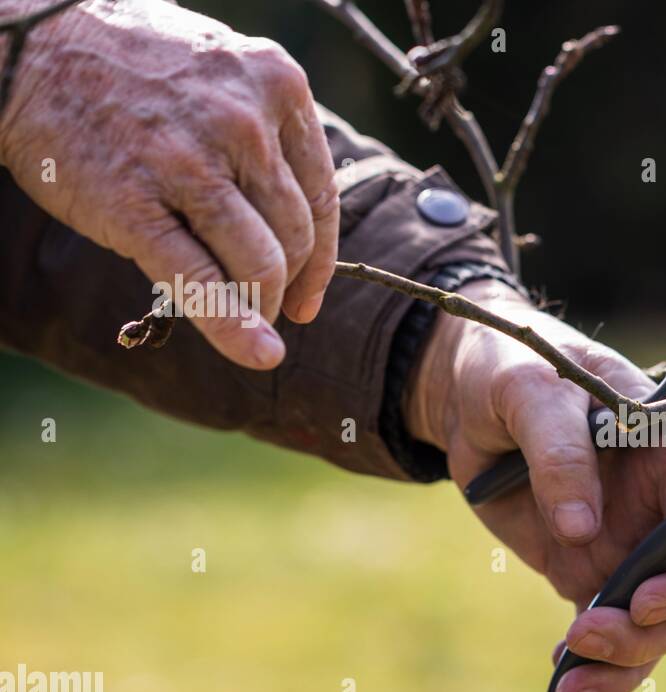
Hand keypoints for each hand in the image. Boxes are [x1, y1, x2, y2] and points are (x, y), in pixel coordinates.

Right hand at [0, 0, 338, 368]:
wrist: (26, 48)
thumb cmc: (129, 67)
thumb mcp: (222, 72)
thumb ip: (268, 131)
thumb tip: (300, 222)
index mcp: (278, 84)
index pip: (322, 196)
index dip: (321, 259)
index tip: (309, 295)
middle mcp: (246, 121)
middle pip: (295, 237)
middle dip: (284, 286)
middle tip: (265, 308)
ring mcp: (190, 163)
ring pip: (261, 264)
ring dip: (259, 306)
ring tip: (245, 319)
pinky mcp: (135, 205)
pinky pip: (202, 284)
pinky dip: (234, 329)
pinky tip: (255, 353)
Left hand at [408, 281, 665, 691]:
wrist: (469, 398)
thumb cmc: (516, 372)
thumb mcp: (532, 393)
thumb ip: (560, 451)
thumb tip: (581, 529)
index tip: (646, 598)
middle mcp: (661, 510)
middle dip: (652, 629)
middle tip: (586, 636)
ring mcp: (629, 547)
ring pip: (658, 626)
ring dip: (625, 663)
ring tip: (570, 687)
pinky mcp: (589, 572)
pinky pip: (608, 632)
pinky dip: (594, 668)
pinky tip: (562, 685)